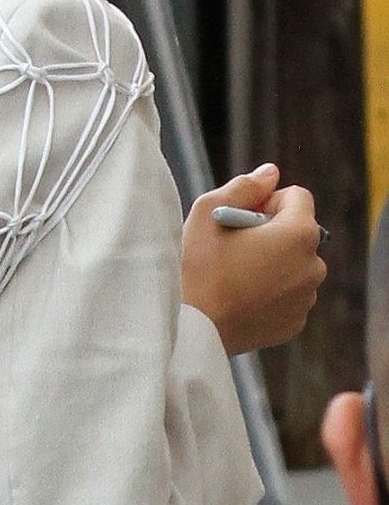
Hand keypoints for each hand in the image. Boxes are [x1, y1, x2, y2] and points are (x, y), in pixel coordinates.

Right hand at [182, 163, 325, 354]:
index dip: (265, 202)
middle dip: (271, 234)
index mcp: (299, 234)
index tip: (239, 220)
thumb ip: (244, 187)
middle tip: (232, 250)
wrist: (189, 331)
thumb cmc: (195, 268)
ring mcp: (306, 298)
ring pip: (294, 266)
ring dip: (272, 264)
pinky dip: (270, 293)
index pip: (297, 197)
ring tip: (233, 277)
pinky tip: (240, 299)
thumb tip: (271, 173)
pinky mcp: (295, 323)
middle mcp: (313, 266)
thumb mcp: (207, 213)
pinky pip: (288, 296)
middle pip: (297, 233)